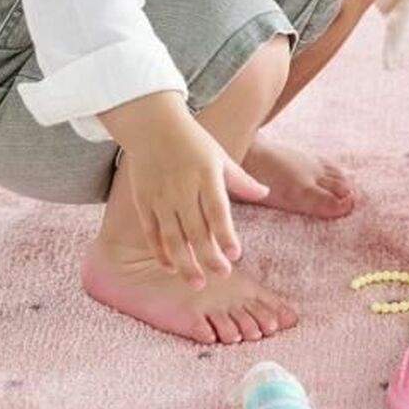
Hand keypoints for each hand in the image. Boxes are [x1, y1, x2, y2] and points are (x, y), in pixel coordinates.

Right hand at [117, 113, 269, 289]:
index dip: (225, 234)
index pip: (217, 210)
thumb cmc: (192, 141)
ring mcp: (160, 196)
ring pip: (172, 237)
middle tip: (222, 276)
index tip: (235, 255)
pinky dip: (160, 251)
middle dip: (208, 256)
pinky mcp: (143, 201)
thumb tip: (264, 193)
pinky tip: (171, 267)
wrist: (151, 125)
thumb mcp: (219, 156)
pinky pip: (151, 232)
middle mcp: (182, 188)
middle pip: (196, 229)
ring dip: (184, 262)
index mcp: (205, 175)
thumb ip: (240, 179)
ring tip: (197, 283)